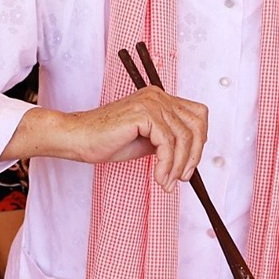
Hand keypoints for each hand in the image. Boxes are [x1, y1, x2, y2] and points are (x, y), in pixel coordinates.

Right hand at [15, 89, 208, 192]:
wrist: (79, 139)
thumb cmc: (106, 141)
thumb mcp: (146, 141)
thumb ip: (167, 141)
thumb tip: (189, 155)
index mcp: (160, 99)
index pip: (197, 115)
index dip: (199, 140)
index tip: (189, 164)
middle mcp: (158, 96)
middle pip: (197, 124)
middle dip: (193, 155)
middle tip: (182, 177)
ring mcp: (152, 102)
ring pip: (183, 137)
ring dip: (178, 165)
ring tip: (167, 182)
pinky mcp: (143, 114)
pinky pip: (167, 143)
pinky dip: (166, 165)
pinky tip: (159, 178)